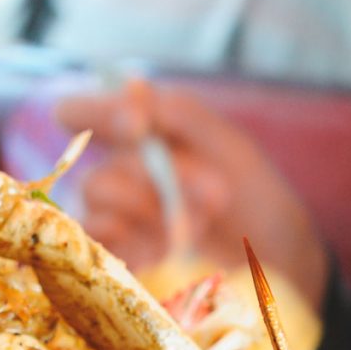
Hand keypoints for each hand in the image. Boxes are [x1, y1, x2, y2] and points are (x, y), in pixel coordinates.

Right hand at [59, 81, 329, 308]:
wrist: (271, 255)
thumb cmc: (250, 194)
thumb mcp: (226, 142)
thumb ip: (178, 113)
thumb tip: (131, 94)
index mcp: (137, 135)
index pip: (79, 113)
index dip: (95, 113)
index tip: (137, 128)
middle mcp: (117, 174)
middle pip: (102, 164)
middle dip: (162, 176)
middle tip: (218, 194)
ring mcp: (112, 217)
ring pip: (96, 197)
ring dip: (151, 208)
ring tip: (200, 226)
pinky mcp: (116, 254)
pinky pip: (97, 241)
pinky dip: (133, 241)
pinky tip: (166, 249)